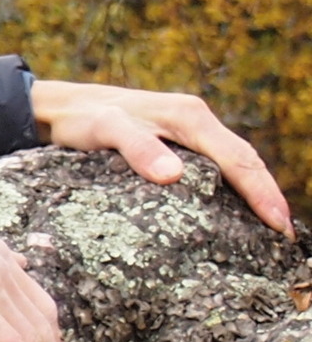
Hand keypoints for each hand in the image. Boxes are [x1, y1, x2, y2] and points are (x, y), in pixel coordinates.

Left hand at [30, 79, 294, 238]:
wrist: (58, 107)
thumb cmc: (82, 118)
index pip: (237, 158)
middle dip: (266, 195)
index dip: (261, 192)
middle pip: (243, 160)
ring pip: (230, 162)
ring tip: (267, 226)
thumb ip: (137, 148)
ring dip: (252, 191)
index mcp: (189, 117)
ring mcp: (185, 132)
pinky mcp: (173, 142)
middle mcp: (194, 121)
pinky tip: (231, 210)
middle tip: (283, 235)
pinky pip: (212, 165)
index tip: (277, 224)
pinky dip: (229, 186)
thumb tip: (173, 176)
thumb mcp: (106, 130)